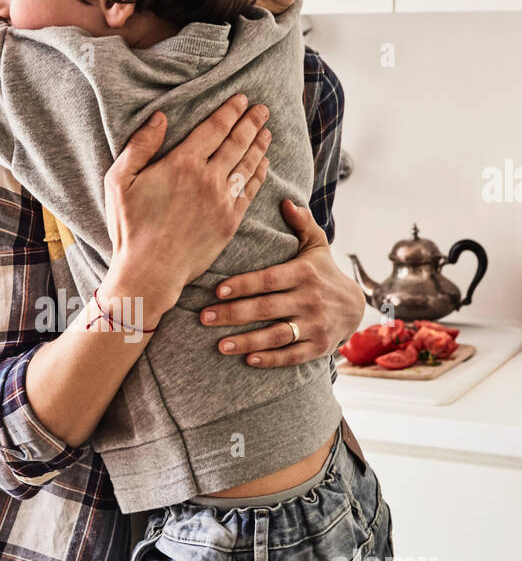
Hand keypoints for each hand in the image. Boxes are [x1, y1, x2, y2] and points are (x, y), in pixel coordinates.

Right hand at [101, 95, 270, 323]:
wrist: (150, 270)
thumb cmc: (130, 227)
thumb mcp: (120, 181)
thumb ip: (140, 146)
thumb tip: (160, 118)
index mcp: (183, 163)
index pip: (215, 128)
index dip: (230, 111)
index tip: (241, 99)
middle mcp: (208, 179)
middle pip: (237, 142)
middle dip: (251, 122)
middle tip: (262, 109)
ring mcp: (222, 201)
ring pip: (248, 165)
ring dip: (259, 145)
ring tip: (266, 131)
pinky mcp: (230, 222)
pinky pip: (250, 191)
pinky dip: (259, 174)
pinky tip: (263, 164)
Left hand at [199, 199, 365, 365]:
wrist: (356, 306)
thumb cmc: (324, 272)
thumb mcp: (317, 246)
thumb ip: (301, 224)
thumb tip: (285, 201)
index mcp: (304, 273)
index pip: (269, 279)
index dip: (243, 285)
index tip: (216, 290)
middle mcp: (310, 299)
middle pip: (266, 308)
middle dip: (233, 314)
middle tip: (204, 317)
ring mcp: (315, 325)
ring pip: (277, 335)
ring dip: (248, 342)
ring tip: (220, 345)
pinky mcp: (318, 347)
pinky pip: (292, 356)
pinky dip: (271, 359)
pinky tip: (248, 360)